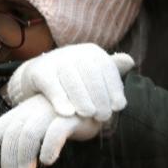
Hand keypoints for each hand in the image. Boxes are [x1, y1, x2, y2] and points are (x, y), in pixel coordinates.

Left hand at [0, 95, 101, 167]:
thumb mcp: (26, 121)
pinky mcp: (71, 117)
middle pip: (14, 132)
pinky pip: (56, 132)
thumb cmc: (54, 116)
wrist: (90, 104)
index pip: (2, 125)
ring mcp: (52, 112)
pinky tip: (47, 162)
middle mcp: (34, 110)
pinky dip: (49, 147)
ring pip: (30, 133)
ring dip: (25, 158)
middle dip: (8, 157)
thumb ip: (0, 129)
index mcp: (23, 112)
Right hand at [6, 44, 134, 121]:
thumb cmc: (73, 81)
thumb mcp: (92, 74)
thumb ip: (110, 71)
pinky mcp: (38, 71)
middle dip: (100, 96)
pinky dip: (59, 99)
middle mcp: (74, 51)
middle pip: (90, 73)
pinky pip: (51, 85)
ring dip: (82, 99)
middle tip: (104, 116)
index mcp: (91, 52)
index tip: (118, 107)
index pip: (106, 68)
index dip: (114, 88)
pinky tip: (67, 113)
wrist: (37, 78)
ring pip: (71, 79)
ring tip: (88, 115)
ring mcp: (55, 59)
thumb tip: (130, 62)